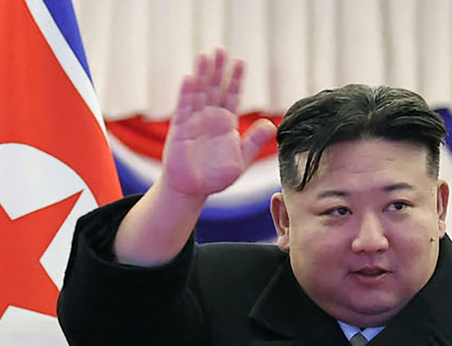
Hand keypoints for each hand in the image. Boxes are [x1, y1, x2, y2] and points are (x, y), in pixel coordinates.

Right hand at [161, 48, 275, 199]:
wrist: (192, 191)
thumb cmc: (215, 178)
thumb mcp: (240, 160)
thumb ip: (254, 142)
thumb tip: (272, 125)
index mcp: (226, 124)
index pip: (232, 95)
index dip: (235, 79)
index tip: (240, 62)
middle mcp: (209, 118)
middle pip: (214, 88)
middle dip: (218, 69)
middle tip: (221, 49)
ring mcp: (194, 122)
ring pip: (198, 93)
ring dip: (202, 74)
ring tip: (205, 55)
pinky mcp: (179, 129)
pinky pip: (183, 108)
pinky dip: (186, 93)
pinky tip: (190, 78)